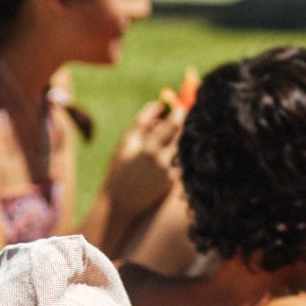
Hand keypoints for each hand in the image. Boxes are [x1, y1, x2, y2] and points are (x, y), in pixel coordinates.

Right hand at [101, 99, 181, 218]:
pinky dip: (181, 155)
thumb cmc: (120, 167)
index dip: (179, 114)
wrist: (121, 202)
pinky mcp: (174, 183)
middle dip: (184, 127)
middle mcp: (163, 162)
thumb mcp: (127, 142)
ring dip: (183, 141)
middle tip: (182, 121)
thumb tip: (159, 104)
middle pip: (183, 136)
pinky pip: (183, 162)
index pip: (173, 125)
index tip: (179, 109)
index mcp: (149, 148)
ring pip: (185, 149)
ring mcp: (170, 174)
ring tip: (175, 139)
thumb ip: (143, 121)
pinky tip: (172, 155)